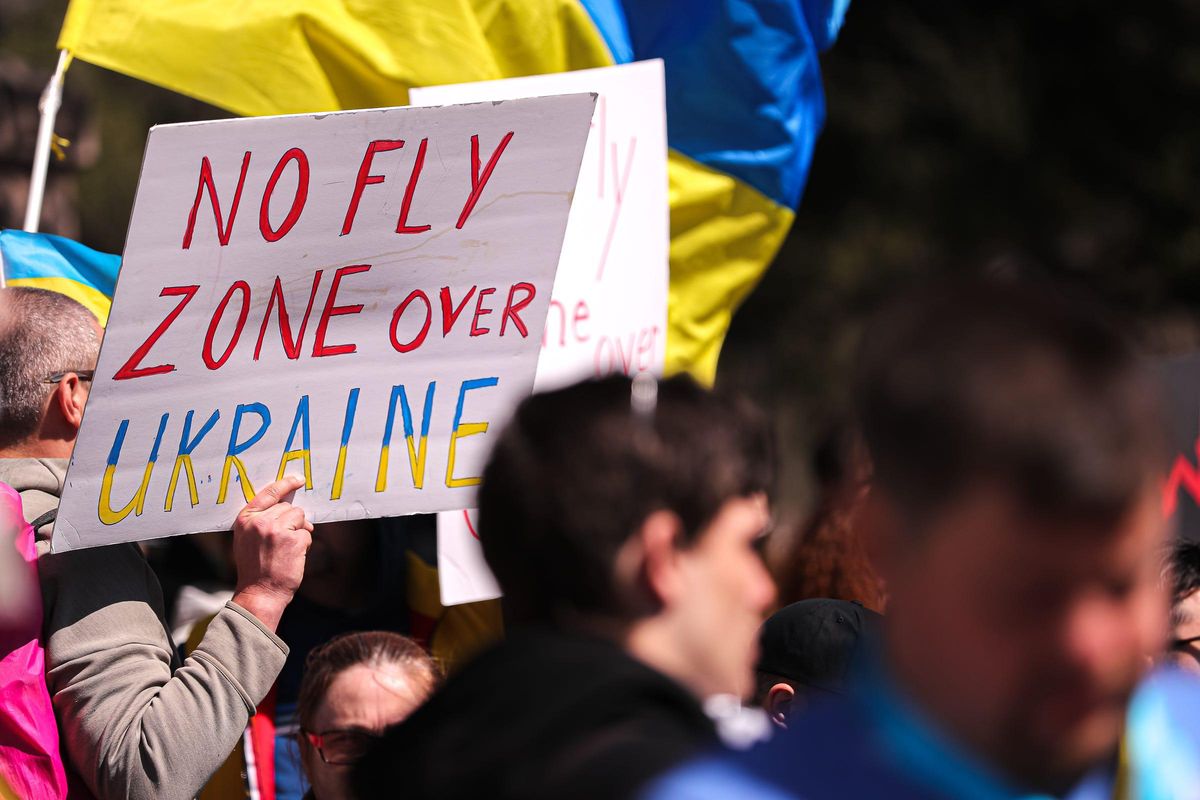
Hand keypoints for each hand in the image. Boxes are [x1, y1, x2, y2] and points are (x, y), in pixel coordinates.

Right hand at [230, 475, 312, 630]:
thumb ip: (260, 520)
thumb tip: (284, 504)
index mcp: (245, 519)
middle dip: (292, 521)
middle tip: (284, 541)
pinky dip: (305, 544)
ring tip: (287, 550)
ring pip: (300, 517)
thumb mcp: (247, 539)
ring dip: (300, 532)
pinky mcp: (293, 539)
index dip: (286, 484)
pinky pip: (307, 533)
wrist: (260, 592)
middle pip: (288, 507)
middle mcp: (260, 521)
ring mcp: (276, 529)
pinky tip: (293, 556)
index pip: (269, 493)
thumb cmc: (255, 568)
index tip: (298, 479)